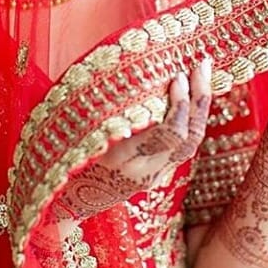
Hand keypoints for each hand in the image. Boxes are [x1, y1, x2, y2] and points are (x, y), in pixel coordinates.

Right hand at [51, 59, 212, 220]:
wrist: (67, 200)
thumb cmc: (66, 155)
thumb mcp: (78, 128)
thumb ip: (108, 107)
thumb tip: (134, 73)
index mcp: (121, 160)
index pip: (168, 136)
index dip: (179, 105)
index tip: (177, 77)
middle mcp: (143, 172)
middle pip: (188, 139)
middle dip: (199, 100)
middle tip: (200, 66)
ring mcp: (153, 176)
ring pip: (191, 144)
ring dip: (200, 107)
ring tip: (201, 74)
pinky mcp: (156, 174)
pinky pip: (183, 145)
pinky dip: (190, 117)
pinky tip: (191, 95)